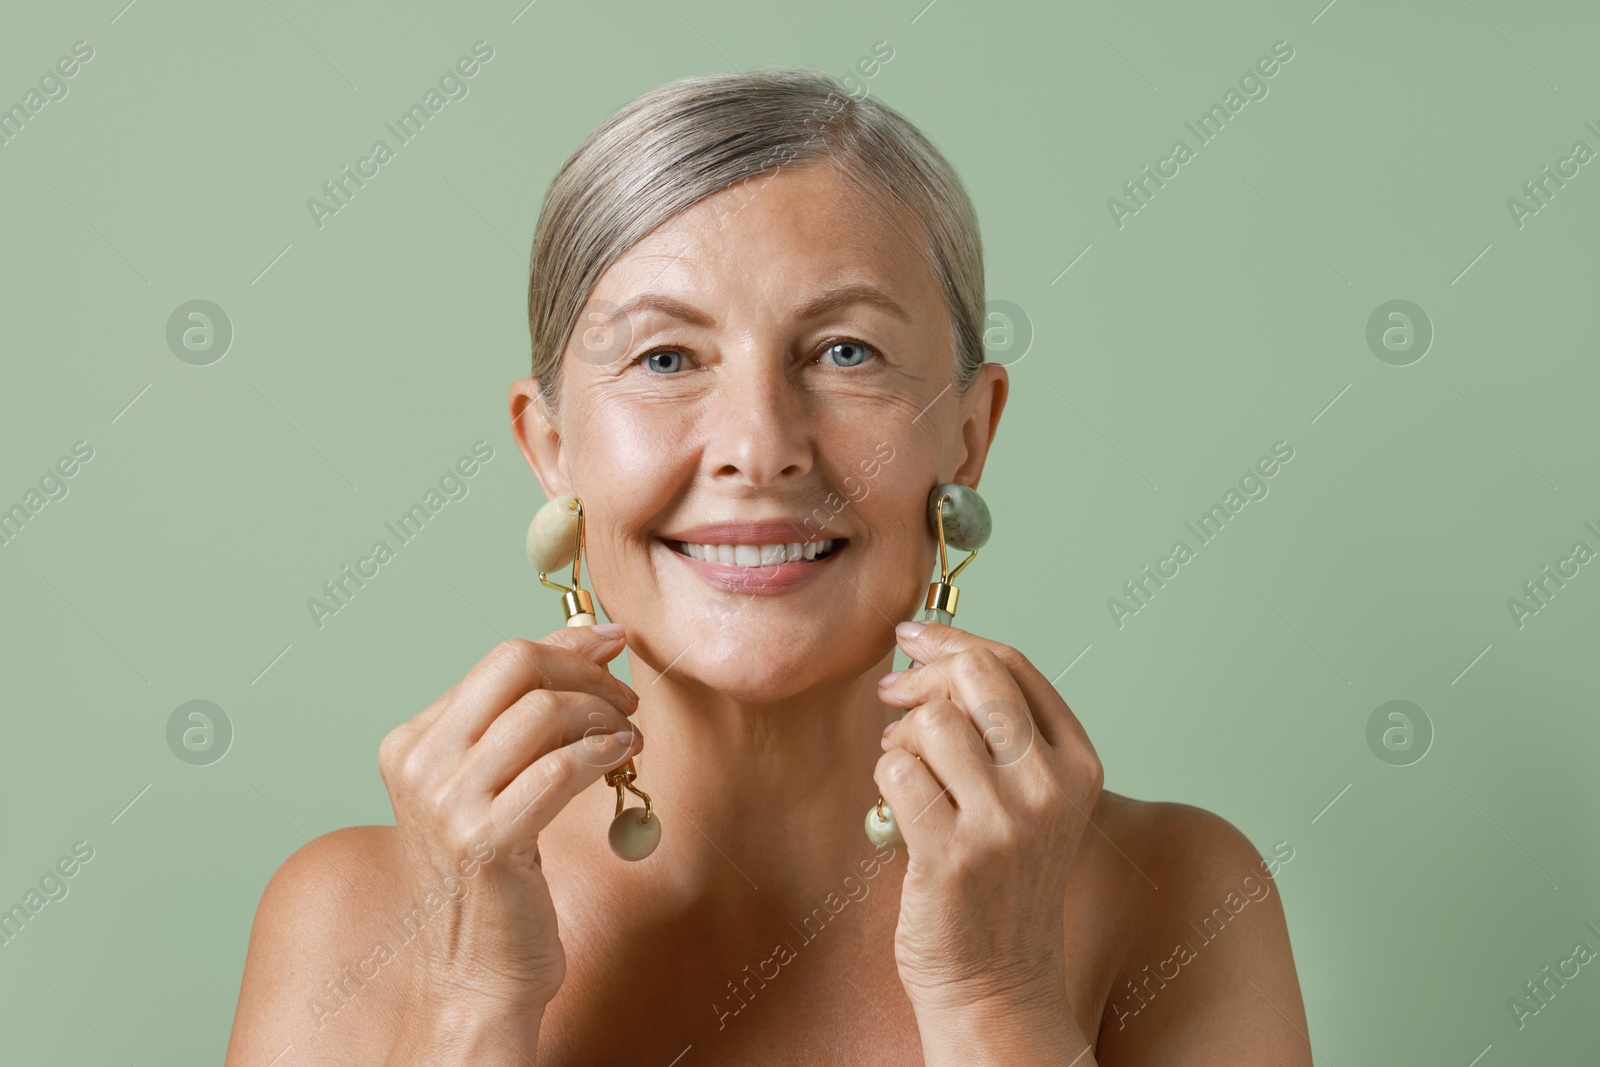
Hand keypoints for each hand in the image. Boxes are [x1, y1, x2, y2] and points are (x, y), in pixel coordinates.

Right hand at [377, 625, 641, 1013]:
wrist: (474, 975)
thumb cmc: (493, 880)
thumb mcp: (494, 785)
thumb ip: (524, 718)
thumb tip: (588, 642)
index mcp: (412, 742)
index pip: (499, 661)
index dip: (567, 645)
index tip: (612, 642)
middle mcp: (419, 765)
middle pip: (514, 665)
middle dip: (584, 669)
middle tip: (625, 694)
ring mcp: (446, 804)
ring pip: (543, 711)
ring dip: (603, 714)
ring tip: (628, 736)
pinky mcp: (485, 841)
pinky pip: (559, 768)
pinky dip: (603, 752)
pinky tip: (622, 759)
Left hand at [875, 620, 1103, 1021]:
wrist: (997, 982)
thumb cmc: (1001, 883)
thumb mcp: (1030, 800)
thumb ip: (1001, 732)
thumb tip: (934, 655)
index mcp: (1077, 764)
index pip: (1013, 665)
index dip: (953, 638)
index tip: (913, 636)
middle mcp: (1050, 788)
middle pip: (975, 677)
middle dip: (921, 676)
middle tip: (892, 696)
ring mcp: (1005, 822)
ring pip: (930, 723)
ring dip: (899, 740)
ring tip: (904, 773)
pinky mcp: (954, 854)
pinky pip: (896, 772)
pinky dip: (884, 782)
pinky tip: (897, 812)